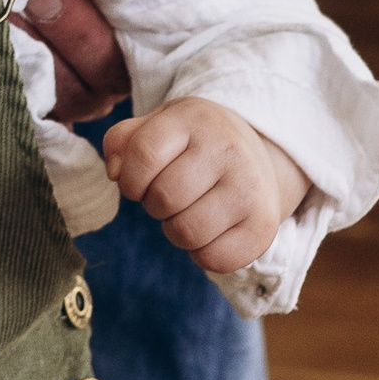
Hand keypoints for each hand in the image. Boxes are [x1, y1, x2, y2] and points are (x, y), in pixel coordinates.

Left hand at [101, 97, 305, 279]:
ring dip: (177, 230)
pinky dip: (202, 253)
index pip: (144, 155)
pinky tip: (211, 230)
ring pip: (186, 233)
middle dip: (154, 205)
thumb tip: (116, 173)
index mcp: (197, 119)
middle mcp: (229, 149)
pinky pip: (213, 259)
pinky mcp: (263, 225)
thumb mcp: (158, 126)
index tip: (139, 182)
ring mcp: (250, 188)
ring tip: (191, 211)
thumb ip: (122, 141)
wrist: (258, 156)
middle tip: (172, 195)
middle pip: (163, 198)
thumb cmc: (194, 144)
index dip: (130, 179)